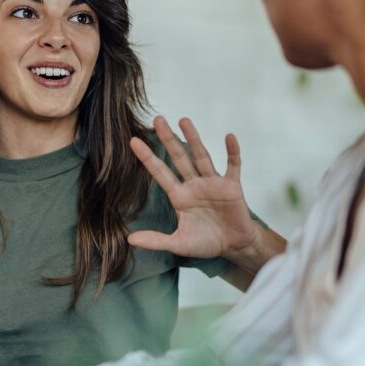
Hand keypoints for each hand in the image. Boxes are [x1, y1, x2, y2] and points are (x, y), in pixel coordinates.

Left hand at [129, 116, 258, 260]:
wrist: (234, 246)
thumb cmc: (206, 242)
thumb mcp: (179, 243)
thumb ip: (156, 240)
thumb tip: (130, 239)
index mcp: (179, 196)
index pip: (160, 172)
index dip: (147, 157)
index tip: (133, 141)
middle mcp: (194, 185)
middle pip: (179, 157)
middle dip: (168, 139)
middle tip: (157, 119)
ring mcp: (212, 183)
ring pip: (201, 156)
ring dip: (193, 138)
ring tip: (183, 120)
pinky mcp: (231, 186)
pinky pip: (232, 166)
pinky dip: (232, 152)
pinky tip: (229, 137)